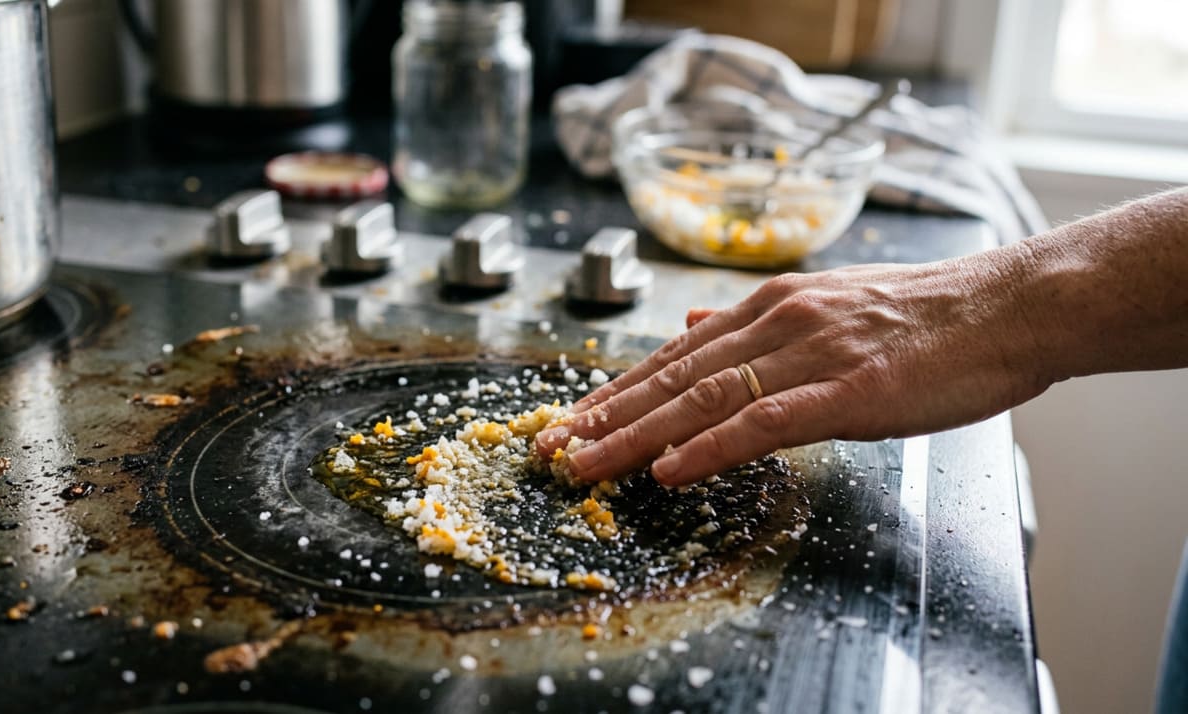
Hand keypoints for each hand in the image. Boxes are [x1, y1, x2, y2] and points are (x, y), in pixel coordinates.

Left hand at [536, 259, 1051, 485]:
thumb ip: (755, 324)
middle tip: (552, 447)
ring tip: (585, 463)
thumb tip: (690, 329)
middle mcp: (777, 322)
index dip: (616, 391)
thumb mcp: (828, 305)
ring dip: (634, 435)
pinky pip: (762, 423)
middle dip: (604, 415)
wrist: (1007, 305)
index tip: (573, 418)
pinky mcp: (845, 389)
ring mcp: (808, 354)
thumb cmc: (928, 316)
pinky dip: (708, 446)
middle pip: (672, 378)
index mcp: (771, 306)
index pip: (674, 357)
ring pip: (701, 399)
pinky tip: (668, 468)